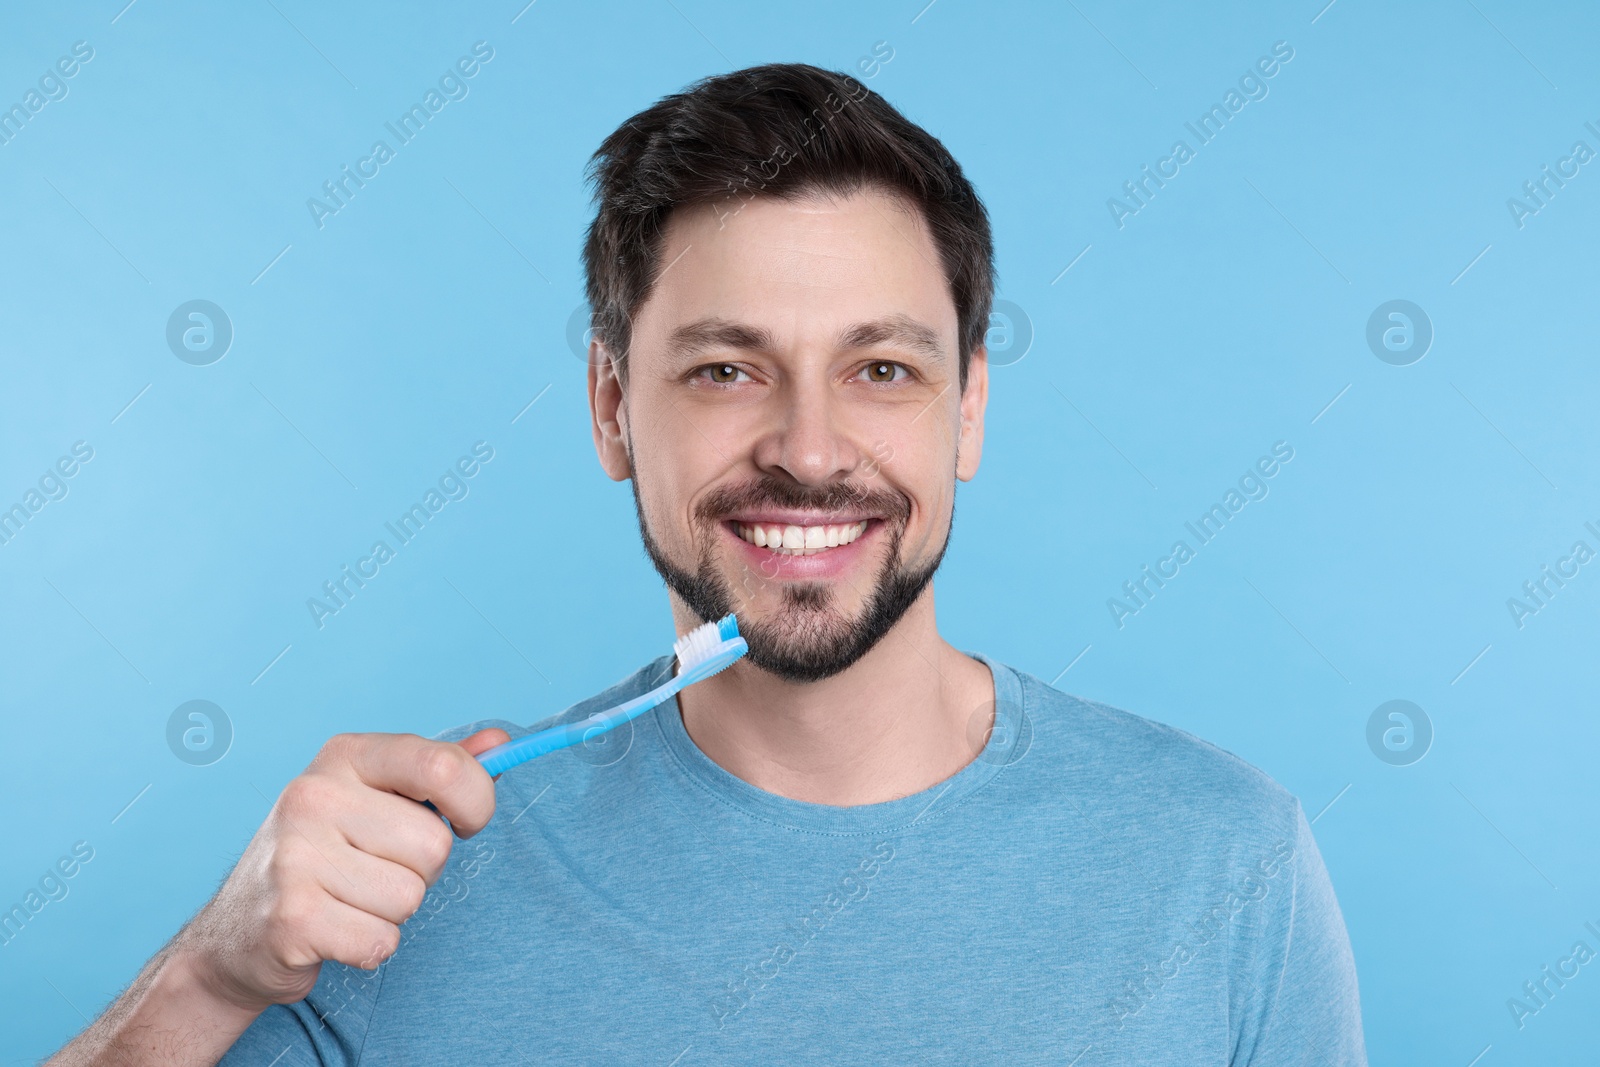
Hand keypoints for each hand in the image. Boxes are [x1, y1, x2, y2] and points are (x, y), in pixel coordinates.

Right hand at [176, 728, 508, 1011]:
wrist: (238, 932)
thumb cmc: (328, 855)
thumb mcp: (379, 798)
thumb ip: (441, 771)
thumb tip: (499, 741)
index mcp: (346, 755)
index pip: (443, 767)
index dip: (476, 803)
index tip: (464, 821)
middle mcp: (314, 795)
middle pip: (434, 846)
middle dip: (422, 871)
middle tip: (376, 870)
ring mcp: (296, 855)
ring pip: (410, 897)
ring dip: (393, 912)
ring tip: (350, 899)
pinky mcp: (291, 917)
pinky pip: (381, 941)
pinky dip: (370, 947)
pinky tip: (336, 931)